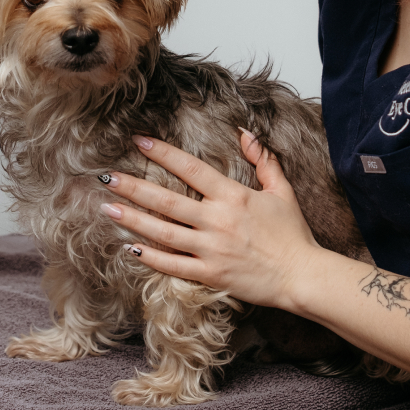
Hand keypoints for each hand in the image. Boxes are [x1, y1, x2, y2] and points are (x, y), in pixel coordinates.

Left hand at [100, 133, 320, 309]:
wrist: (303, 276)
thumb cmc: (293, 234)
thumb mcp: (281, 191)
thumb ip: (263, 160)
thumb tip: (246, 133)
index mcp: (233, 196)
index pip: (190, 168)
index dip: (163, 153)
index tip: (139, 142)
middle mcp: (217, 220)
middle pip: (166, 200)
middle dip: (134, 186)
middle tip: (107, 177)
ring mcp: (211, 249)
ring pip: (163, 232)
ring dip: (133, 219)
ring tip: (108, 208)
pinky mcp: (209, 274)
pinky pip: (173, 266)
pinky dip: (150, 258)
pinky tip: (129, 248)